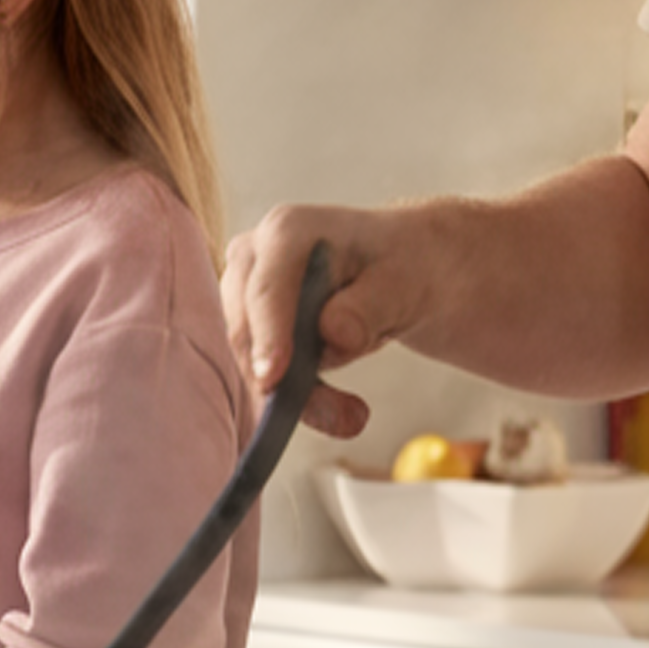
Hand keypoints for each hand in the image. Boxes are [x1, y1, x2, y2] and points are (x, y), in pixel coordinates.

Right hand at [217, 201, 424, 443]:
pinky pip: (265, 374)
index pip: (266, 289)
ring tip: (354, 416)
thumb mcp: (402, 283)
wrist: (401, 269)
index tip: (273, 381)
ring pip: (253, 361)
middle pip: (249, 332)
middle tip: (348, 417)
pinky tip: (344, 412)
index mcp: (288, 231)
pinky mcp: (254, 326)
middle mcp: (255, 257)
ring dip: (301, 398)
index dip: (268, 336)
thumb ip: (369, 307)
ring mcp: (246, 292)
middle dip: (290, 383)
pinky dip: (302, 400)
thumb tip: (335, 334)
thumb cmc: (401, 265)